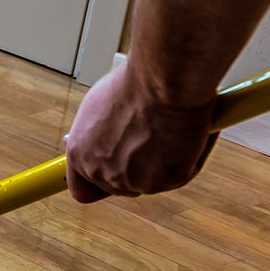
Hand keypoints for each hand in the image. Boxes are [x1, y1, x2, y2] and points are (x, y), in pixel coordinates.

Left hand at [62, 64, 219, 203]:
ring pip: (152, 182)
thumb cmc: (134, 84)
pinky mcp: (166, 182)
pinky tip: (189, 131)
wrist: (163, 80)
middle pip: (121, 188)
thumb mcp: (98, 107)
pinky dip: (189, 156)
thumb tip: (95, 137)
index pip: (83, 190)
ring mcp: (134, 181)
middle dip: (137, 170)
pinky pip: (182, 174)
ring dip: (163, 162)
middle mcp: (102, 173)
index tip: (114, 172)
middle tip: (153, 144)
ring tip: (170, 129)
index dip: (100, 184)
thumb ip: (94, 133)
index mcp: (80, 155)